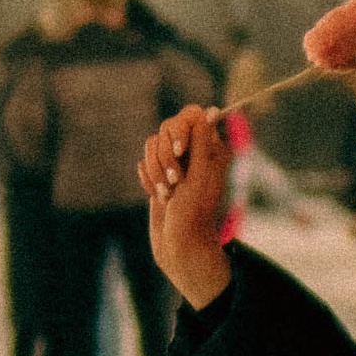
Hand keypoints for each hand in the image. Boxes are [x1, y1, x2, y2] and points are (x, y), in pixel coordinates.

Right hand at [140, 103, 233, 308]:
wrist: (179, 244)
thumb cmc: (195, 213)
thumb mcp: (200, 175)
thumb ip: (202, 142)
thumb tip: (209, 110)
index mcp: (212, 148)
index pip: (192, 115)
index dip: (180, 129)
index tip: (179, 151)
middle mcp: (194, 151)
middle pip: (167, 128)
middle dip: (165, 156)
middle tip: (175, 181)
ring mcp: (175, 163)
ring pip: (152, 144)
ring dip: (156, 171)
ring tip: (166, 194)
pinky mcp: (159, 174)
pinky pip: (143, 162)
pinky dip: (148, 179)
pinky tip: (159, 197)